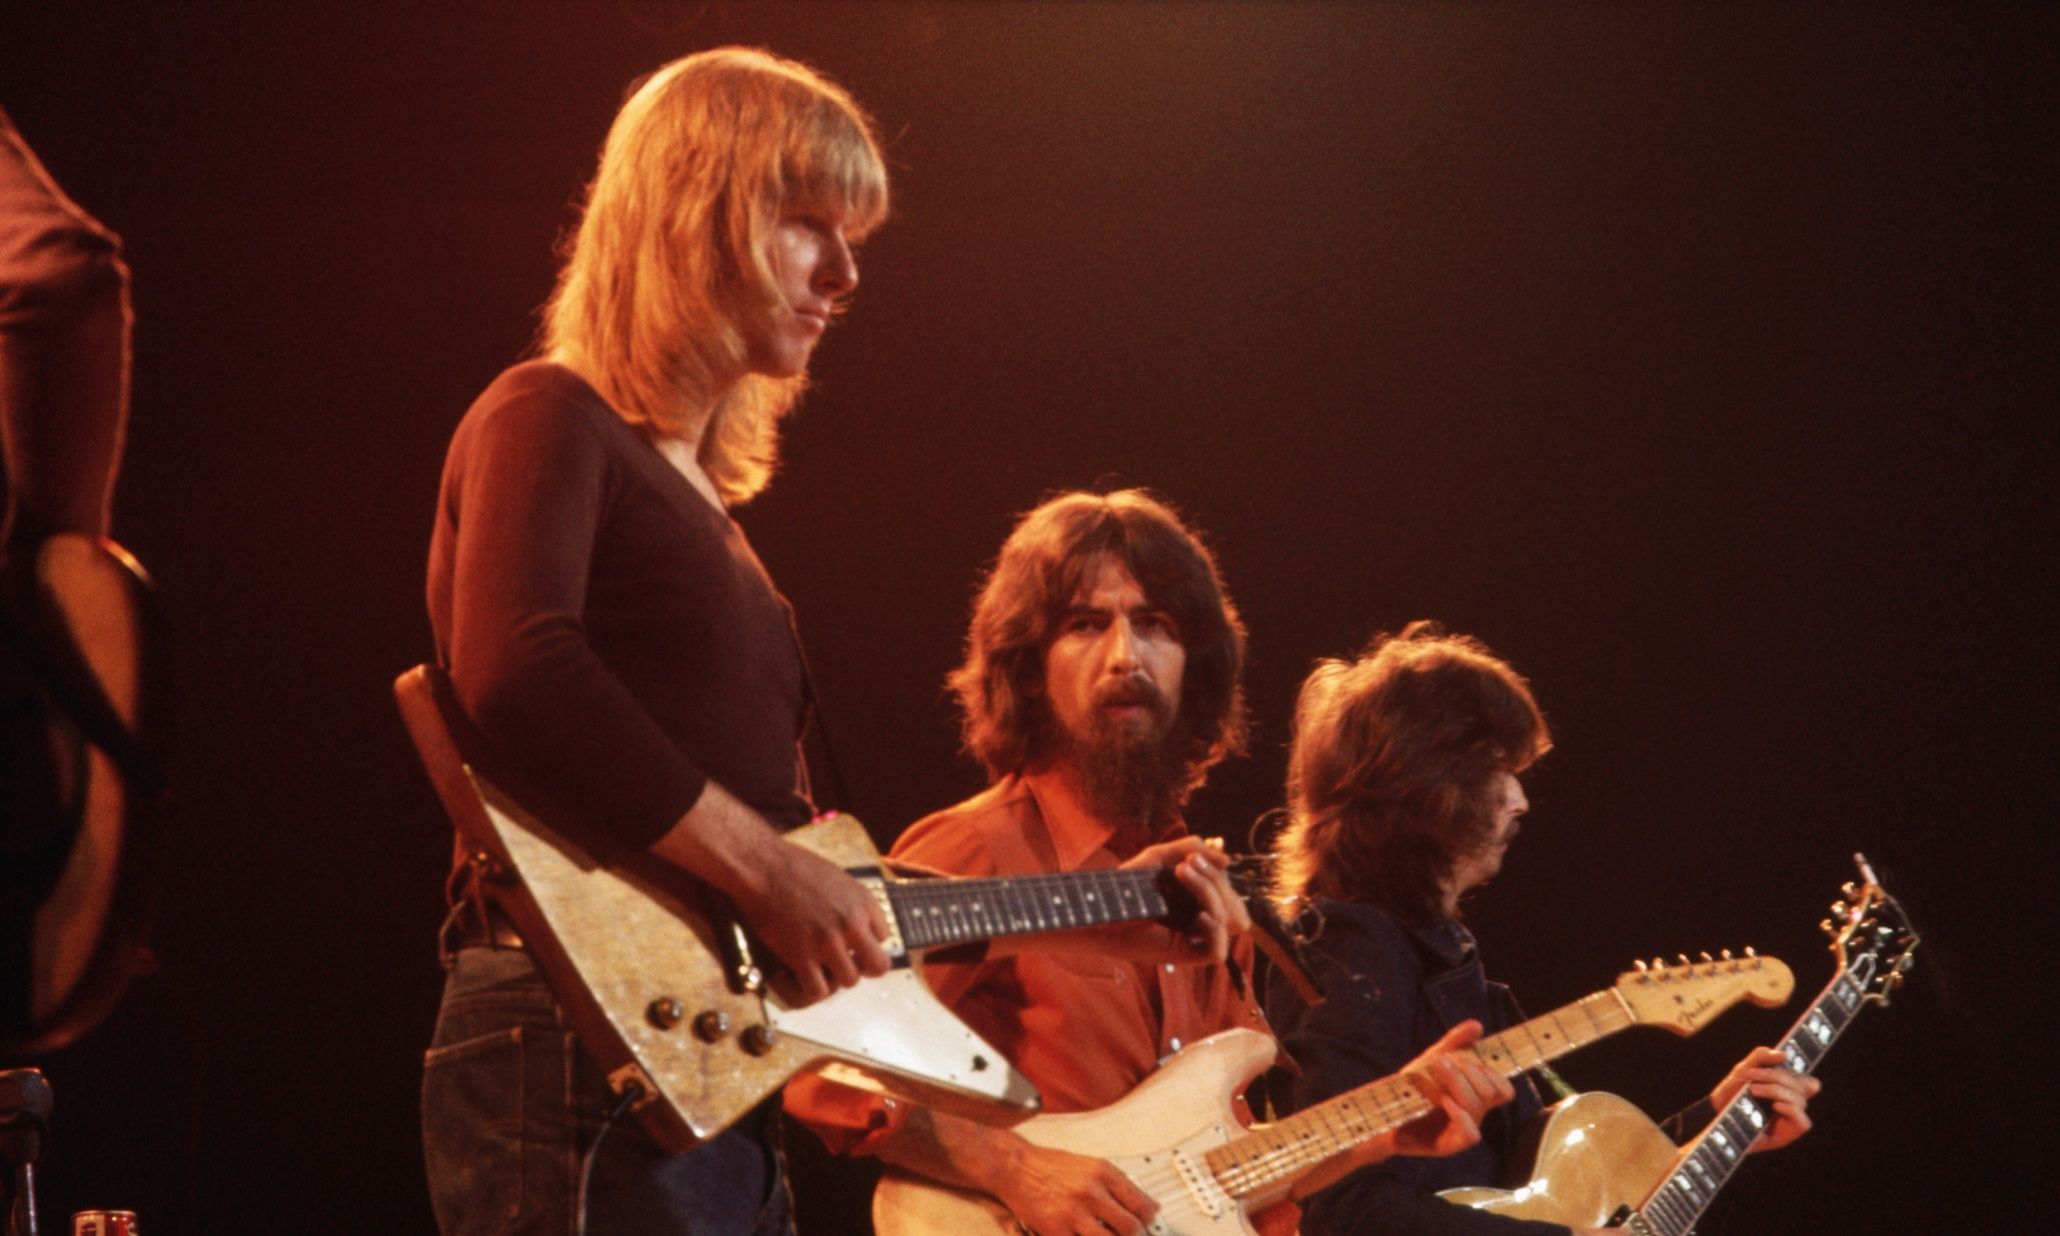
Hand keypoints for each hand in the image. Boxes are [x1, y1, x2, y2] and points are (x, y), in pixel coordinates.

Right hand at [731, 842, 892, 1006]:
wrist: (759, 865)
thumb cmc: (792, 866)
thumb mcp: (836, 877)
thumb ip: (851, 902)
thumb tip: (858, 922)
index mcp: (864, 901)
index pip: (883, 937)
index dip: (863, 941)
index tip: (846, 939)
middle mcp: (851, 923)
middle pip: (878, 966)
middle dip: (863, 967)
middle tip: (844, 963)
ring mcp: (827, 941)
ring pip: (850, 981)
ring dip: (835, 977)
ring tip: (818, 966)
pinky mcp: (801, 956)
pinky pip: (819, 990)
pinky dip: (811, 987)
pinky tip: (801, 974)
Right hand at [992, 1141, 1157, 1235]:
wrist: (1015, 1167)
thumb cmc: (1051, 1166)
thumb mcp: (1090, 1165)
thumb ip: (1118, 1184)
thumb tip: (1147, 1205)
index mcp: (1103, 1172)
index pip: (1141, 1203)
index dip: (1149, 1219)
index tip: (1149, 1223)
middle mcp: (1091, 1191)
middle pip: (1130, 1227)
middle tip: (1132, 1235)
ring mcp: (1074, 1213)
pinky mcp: (1057, 1231)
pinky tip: (1086, 1235)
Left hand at [1107, 835, 1251, 964]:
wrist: (1099, 905)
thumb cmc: (1125, 884)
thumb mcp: (1160, 857)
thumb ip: (1191, 849)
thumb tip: (1227, 861)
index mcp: (1197, 904)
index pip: (1229, 894)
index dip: (1219, 876)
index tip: (1192, 857)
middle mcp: (1198, 923)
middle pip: (1233, 906)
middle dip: (1215, 880)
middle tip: (1187, 863)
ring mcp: (1191, 940)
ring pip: (1228, 922)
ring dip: (1212, 893)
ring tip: (1182, 873)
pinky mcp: (1181, 955)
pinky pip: (1217, 952)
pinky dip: (1215, 931)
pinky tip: (1199, 915)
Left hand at [1387, 1019, 1511, 1158]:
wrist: (1385, 1114)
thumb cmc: (1413, 1089)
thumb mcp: (1432, 1060)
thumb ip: (1455, 1043)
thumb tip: (1477, 1025)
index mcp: (1475, 1096)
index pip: (1503, 1089)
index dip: (1492, 1073)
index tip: (1466, 1058)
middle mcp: (1474, 1114)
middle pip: (1491, 1092)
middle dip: (1469, 1071)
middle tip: (1442, 1060)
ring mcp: (1463, 1129)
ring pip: (1478, 1105)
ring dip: (1457, 1081)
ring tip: (1436, 1067)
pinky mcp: (1451, 1145)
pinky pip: (1470, 1133)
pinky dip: (1459, 1112)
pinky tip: (1442, 1099)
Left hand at [1710, 1047, 1819, 1152]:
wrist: (1715, 1113)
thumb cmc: (1731, 1092)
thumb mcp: (1743, 1069)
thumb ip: (1761, 1057)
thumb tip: (1784, 1054)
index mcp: (1787, 1089)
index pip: (1808, 1082)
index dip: (1801, 1074)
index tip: (1784, 1061)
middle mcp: (1792, 1104)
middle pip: (1803, 1087)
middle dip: (1777, 1077)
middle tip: (1752, 1075)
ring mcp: (1790, 1120)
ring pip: (1801, 1101)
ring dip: (1776, 1091)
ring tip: (1753, 1090)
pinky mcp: (1787, 1135)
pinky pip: (1803, 1122)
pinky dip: (1791, 1110)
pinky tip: (1775, 1106)